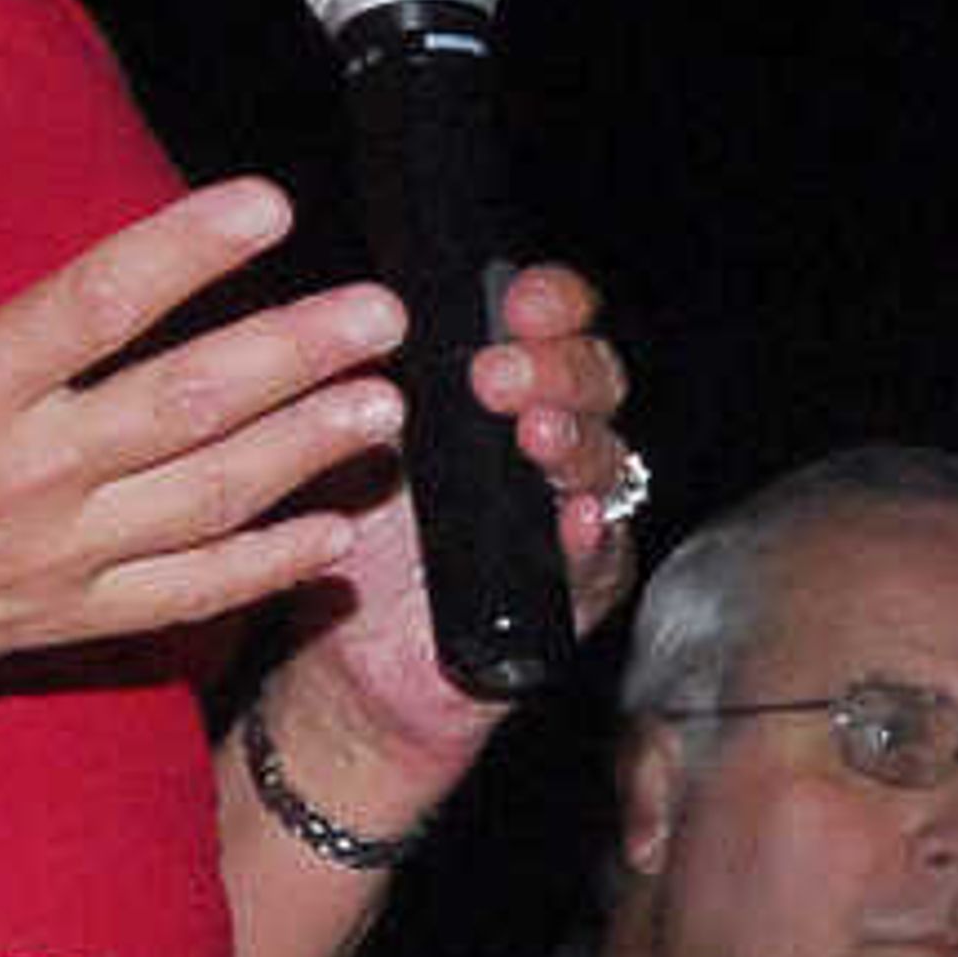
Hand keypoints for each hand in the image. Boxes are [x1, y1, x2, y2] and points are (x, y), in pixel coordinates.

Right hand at [0, 68, 415, 701]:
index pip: (98, 303)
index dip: (191, 249)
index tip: (268, 204)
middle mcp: (16, 474)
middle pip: (187, 405)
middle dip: (297, 355)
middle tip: (381, 314)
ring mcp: (46, 555)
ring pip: (205, 501)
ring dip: (305, 454)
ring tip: (383, 408)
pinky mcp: (57, 616)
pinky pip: (180, 597)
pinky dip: (261, 570)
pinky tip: (331, 536)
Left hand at [273, 257, 637, 771]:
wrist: (356, 659)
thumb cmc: (362, 540)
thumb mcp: (351, 445)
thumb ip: (369, 383)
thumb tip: (358, 317)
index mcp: (508, 391)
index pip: (554, 325)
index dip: (550, 304)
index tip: (515, 297)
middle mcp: (555, 441)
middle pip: (594, 383)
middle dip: (557, 368)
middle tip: (500, 374)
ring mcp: (575, 515)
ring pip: (606, 463)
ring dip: (575, 443)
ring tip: (537, 434)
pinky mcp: (580, 591)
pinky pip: (601, 557)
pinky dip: (591, 537)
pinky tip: (575, 521)